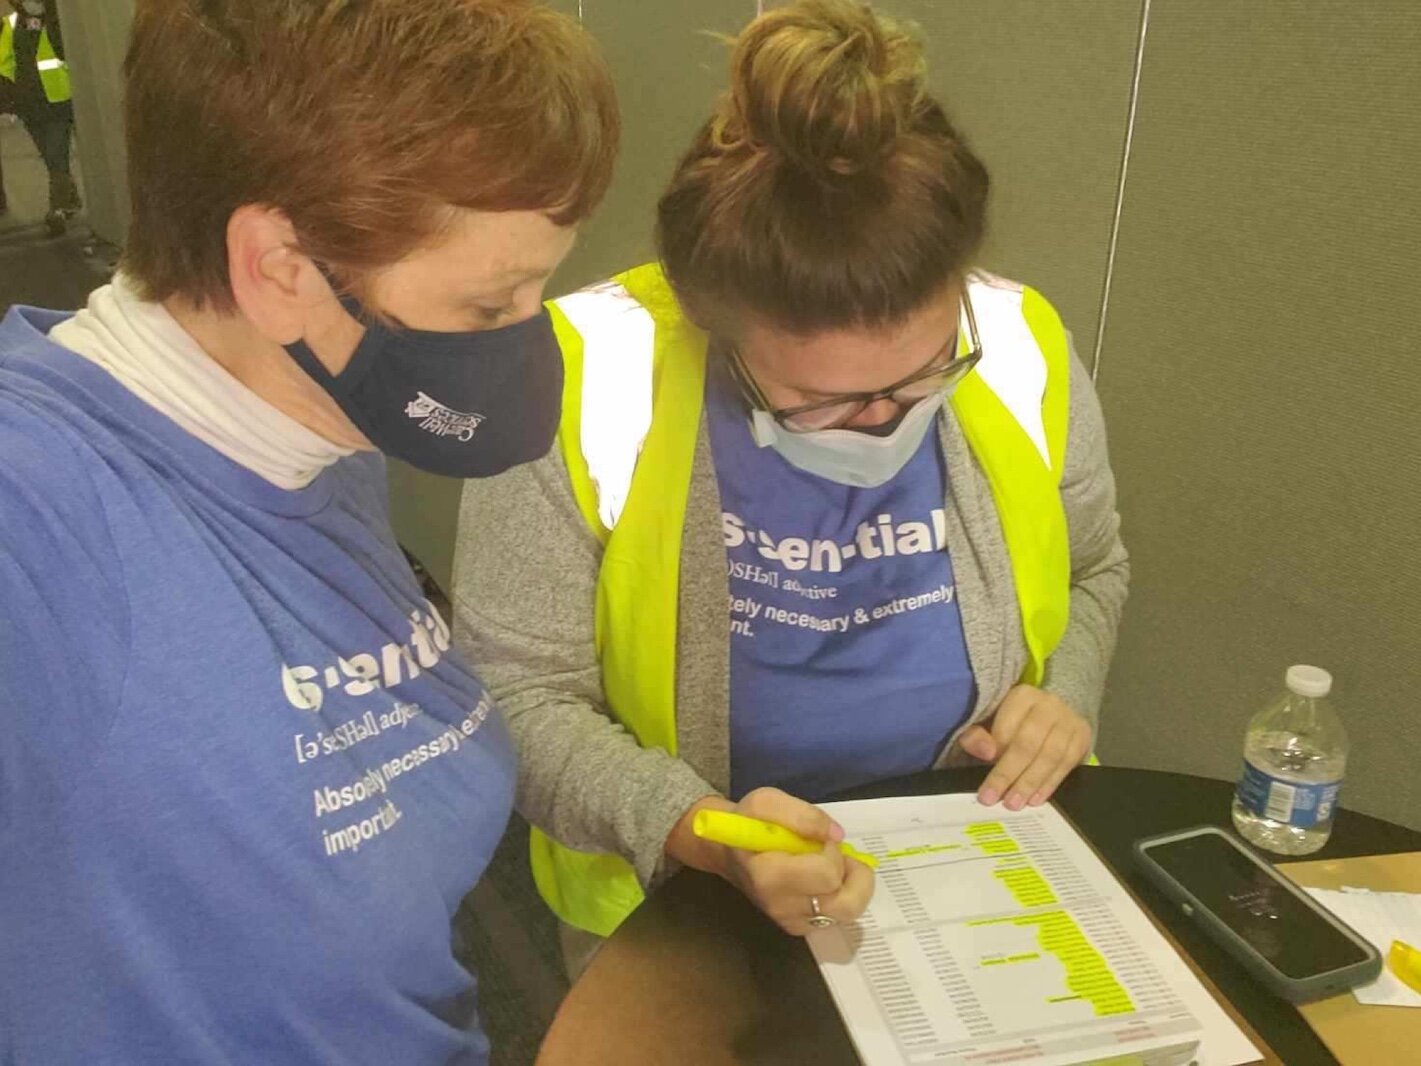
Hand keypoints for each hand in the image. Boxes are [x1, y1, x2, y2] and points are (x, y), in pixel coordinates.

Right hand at [666, 788, 874, 935]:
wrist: (727, 851)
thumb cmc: (747, 824)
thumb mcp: (766, 801)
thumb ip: (803, 814)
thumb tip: (837, 835)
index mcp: (769, 876)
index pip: (827, 874)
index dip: (833, 851)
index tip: (820, 837)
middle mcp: (782, 907)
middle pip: (847, 905)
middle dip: (856, 876)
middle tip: (839, 855)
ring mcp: (791, 922)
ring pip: (848, 913)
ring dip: (851, 885)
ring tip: (833, 865)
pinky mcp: (799, 929)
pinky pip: (837, 917)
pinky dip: (841, 895)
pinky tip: (824, 879)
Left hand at [958, 685, 1091, 809]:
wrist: (1049, 713)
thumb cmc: (1009, 719)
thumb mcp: (985, 721)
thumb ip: (975, 735)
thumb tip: (987, 753)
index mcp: (1021, 696)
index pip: (1007, 727)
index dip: (995, 755)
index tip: (984, 776)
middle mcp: (1048, 703)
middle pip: (1028, 743)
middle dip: (1010, 774)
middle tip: (995, 799)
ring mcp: (1069, 719)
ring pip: (1050, 755)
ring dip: (1031, 783)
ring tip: (1014, 803)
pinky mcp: (1082, 735)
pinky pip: (1067, 763)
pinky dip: (1050, 784)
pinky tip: (1035, 799)